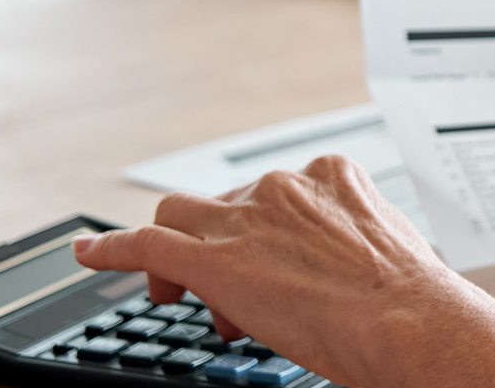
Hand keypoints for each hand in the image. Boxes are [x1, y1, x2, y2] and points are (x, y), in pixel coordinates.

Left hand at [72, 156, 494, 387]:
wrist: (402, 319)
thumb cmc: (406, 298)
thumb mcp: (381, 247)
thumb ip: (343, 244)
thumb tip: (329, 277)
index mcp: (332, 175)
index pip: (271, 195)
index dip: (259, 235)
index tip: (265, 265)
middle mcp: (283, 186)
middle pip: (221, 204)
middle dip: (222, 246)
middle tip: (236, 299)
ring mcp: (244, 218)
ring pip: (180, 219)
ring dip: (177, 255)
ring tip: (185, 295)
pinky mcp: (212, 258)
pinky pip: (144, 244)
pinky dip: (110, 249)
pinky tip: (88, 253)